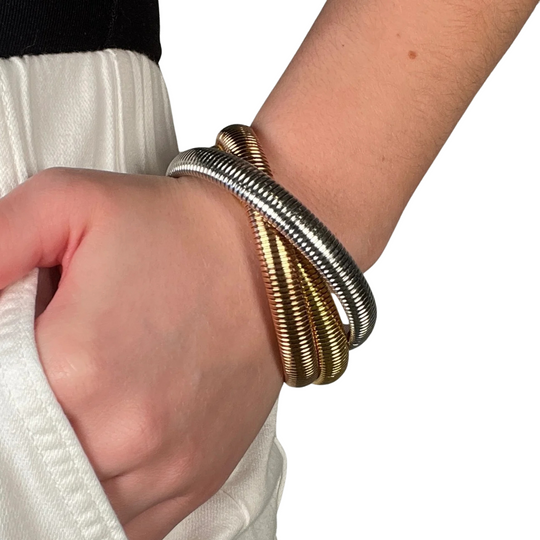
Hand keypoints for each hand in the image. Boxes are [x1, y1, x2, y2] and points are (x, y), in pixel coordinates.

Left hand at [0, 168, 282, 539]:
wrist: (267, 258)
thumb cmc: (179, 233)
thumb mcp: (68, 201)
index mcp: (76, 368)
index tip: (19, 364)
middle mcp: (122, 435)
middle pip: (22, 470)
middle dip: (21, 433)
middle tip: (46, 382)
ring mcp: (165, 466)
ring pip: (70, 507)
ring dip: (58, 471)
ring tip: (78, 414)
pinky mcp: (195, 476)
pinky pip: (125, 526)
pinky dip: (100, 500)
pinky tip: (101, 457)